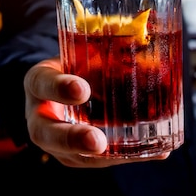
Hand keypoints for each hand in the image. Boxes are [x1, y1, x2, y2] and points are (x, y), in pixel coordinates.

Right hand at [23, 57, 168, 167]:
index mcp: (38, 82)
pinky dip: (127, 156)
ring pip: (73, 156)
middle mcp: (41, 115)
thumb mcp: (81, 49)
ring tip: (132, 153)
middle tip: (97, 141)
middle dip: (72, 139)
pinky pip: (97, 161)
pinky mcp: (77, 155)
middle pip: (45, 134)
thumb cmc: (78, 63)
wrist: (68, 83)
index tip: (82, 90)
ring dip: (102, 157)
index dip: (58, 88)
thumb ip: (104, 43)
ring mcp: (57, 141)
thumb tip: (147, 34)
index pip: (41, 82)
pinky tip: (156, 152)